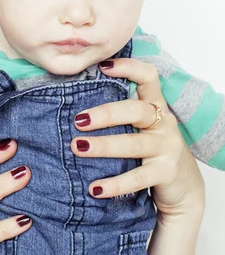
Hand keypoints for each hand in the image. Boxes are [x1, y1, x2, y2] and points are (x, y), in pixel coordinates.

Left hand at [72, 58, 204, 216]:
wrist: (183, 187)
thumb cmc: (149, 151)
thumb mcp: (137, 128)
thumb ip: (117, 114)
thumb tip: (71, 103)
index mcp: (154, 107)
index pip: (148, 78)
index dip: (129, 68)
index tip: (103, 67)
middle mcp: (163, 123)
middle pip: (136, 110)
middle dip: (106, 114)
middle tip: (78, 120)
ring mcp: (167, 148)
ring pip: (134, 143)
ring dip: (104, 145)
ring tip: (77, 147)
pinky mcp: (166, 173)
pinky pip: (138, 178)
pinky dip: (115, 184)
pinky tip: (95, 188)